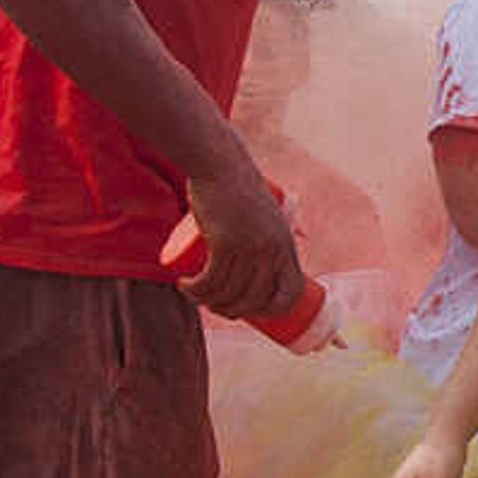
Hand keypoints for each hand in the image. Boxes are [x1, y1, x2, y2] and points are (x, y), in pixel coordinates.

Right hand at [176, 174, 308, 329]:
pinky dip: (196, 289)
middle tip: (213, 304)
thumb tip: (270, 262)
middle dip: (231, 311)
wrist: (221, 165)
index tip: (252, 312)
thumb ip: (270, 236)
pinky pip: (211, 280)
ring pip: (228, 292)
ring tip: (194, 295)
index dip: (273, 310)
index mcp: (286, 246)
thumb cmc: (239, 190)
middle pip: (254, 299)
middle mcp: (272, 249)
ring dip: (207, 301)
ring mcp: (250, 246)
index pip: (290, 292)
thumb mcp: (265, 215)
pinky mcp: (224, 241)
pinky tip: (187, 288)